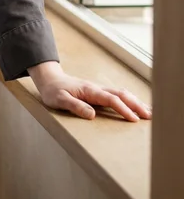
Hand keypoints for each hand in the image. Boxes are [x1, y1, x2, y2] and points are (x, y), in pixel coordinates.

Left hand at [28, 62, 151, 121]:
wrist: (49, 79)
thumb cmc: (53, 91)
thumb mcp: (60, 100)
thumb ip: (75, 106)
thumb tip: (92, 115)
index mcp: (89, 90)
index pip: (110, 99)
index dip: (123, 109)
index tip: (133, 119)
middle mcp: (96, 88)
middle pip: (120, 94)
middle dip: (135, 104)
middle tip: (149, 116)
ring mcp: (98, 89)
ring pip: (120, 93)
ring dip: (135, 101)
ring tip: (148, 111)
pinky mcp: (97, 92)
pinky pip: (116, 95)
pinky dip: (128, 99)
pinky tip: (134, 105)